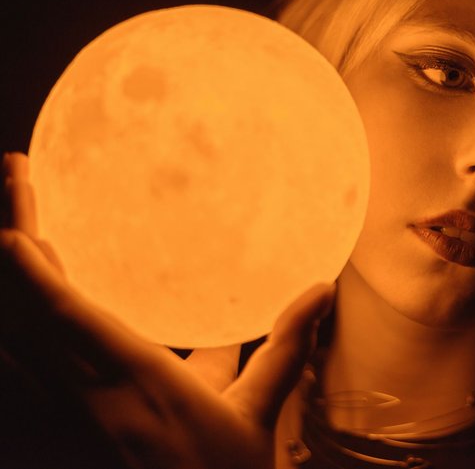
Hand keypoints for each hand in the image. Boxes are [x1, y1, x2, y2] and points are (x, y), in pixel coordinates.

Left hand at [0, 152, 333, 468]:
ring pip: (16, 336)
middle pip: (28, 312)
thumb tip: (321, 290)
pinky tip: (26, 294)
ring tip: (17, 223)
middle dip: (15, 242)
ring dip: (12, 278)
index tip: (17, 217)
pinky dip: (18, 320)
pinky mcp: (67, 420)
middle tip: (17, 177)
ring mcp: (69, 409)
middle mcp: (87, 393)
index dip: (34, 267)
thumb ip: (286, 347)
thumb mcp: (257, 414)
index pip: (68, 317)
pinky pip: (24, 363)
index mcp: (137, 383)